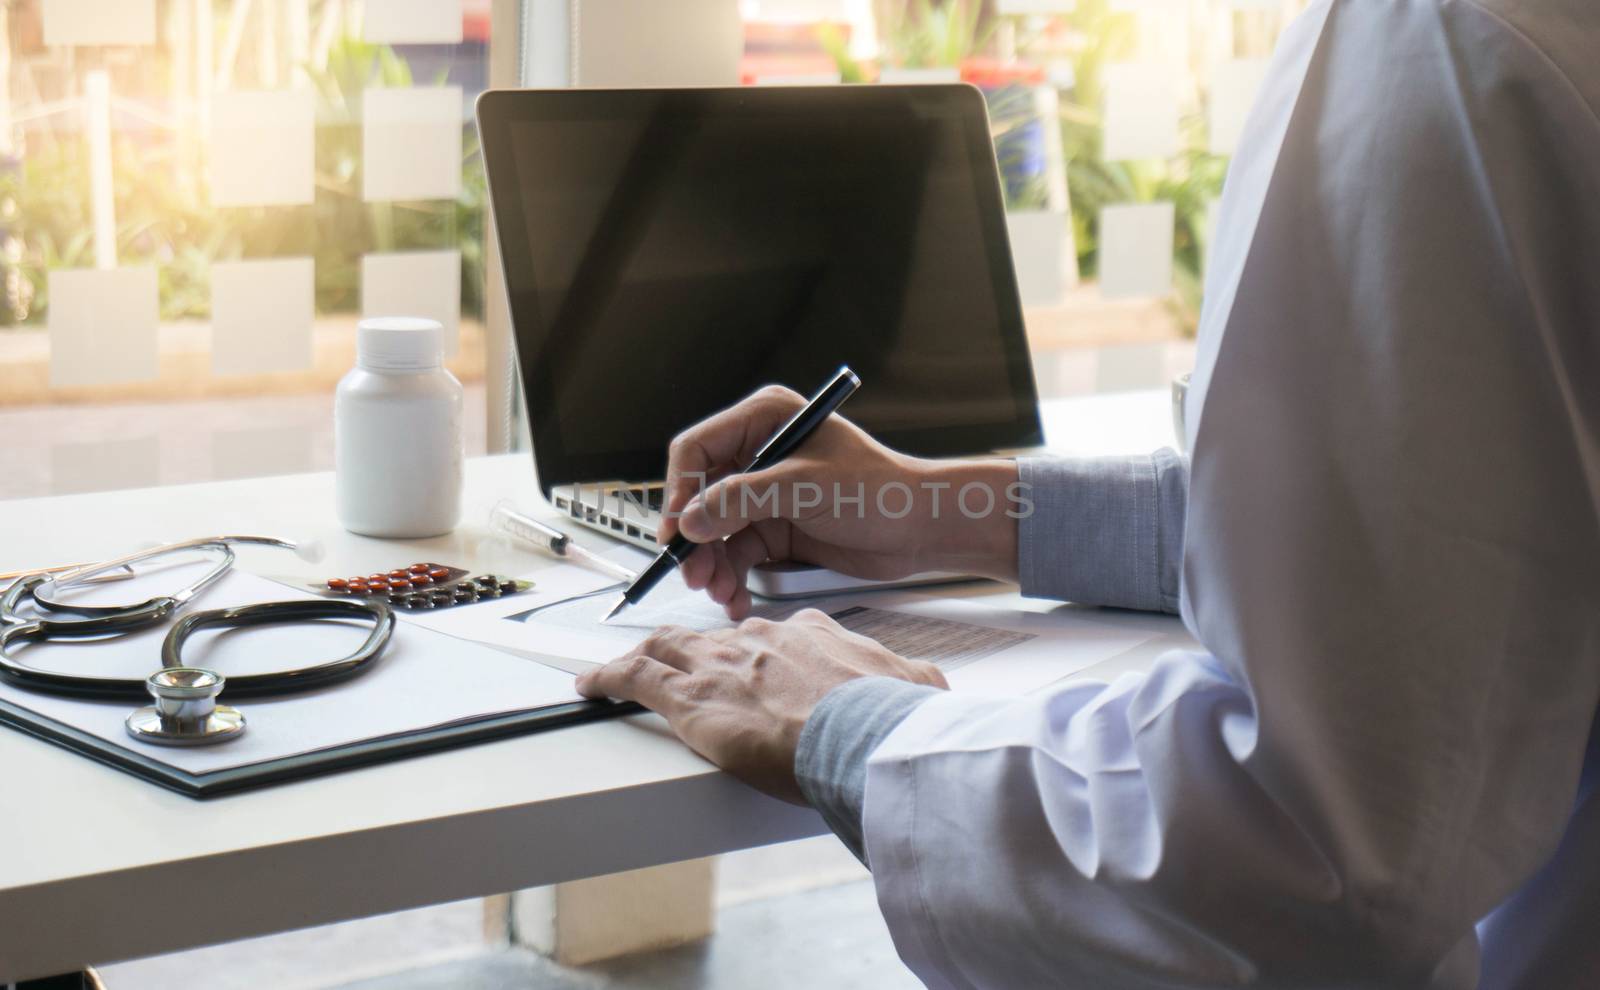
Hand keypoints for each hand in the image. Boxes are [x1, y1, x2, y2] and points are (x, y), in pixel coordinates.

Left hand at [574, 609, 946, 802]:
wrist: (864, 736)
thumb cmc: (889, 719)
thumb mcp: (916, 687)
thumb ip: (913, 682)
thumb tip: (930, 688)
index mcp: (810, 634)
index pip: (773, 635)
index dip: (757, 651)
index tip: (753, 666)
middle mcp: (760, 639)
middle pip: (712, 638)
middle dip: (692, 648)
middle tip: (678, 664)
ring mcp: (721, 665)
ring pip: (667, 647)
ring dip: (644, 655)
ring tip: (623, 666)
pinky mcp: (690, 699)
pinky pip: (634, 677)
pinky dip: (607, 678)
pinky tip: (589, 683)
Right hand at [662, 386, 1021, 617]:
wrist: (924, 527)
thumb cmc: (878, 489)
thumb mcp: (805, 487)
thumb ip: (743, 499)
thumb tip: (689, 521)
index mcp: (765, 420)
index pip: (698, 450)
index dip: (678, 491)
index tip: (675, 532)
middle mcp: (759, 454)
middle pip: (701, 495)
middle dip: (695, 539)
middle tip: (693, 575)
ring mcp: (767, 494)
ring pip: (715, 531)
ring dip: (712, 565)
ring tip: (720, 593)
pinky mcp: (777, 529)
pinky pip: (739, 555)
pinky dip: (733, 578)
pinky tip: (737, 600)